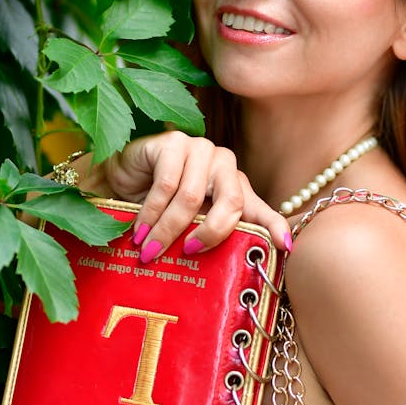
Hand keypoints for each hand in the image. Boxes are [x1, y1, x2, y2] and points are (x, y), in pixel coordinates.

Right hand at [79, 131, 291, 256]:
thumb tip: (246, 262)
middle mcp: (224, 164)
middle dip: (207, 234)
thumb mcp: (192, 227)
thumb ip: (216, 238)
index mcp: (236, 186)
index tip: (283, 246)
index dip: (274, 227)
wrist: (122, 182)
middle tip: (187, 254)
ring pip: (192, 198)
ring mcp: (200, 149)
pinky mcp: (173, 142)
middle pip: (230, 202)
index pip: (260, 208)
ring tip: (149, 251)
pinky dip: (151, 214)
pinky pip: (166, 185)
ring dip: (168, 230)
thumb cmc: (161, 207)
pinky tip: (139, 231)